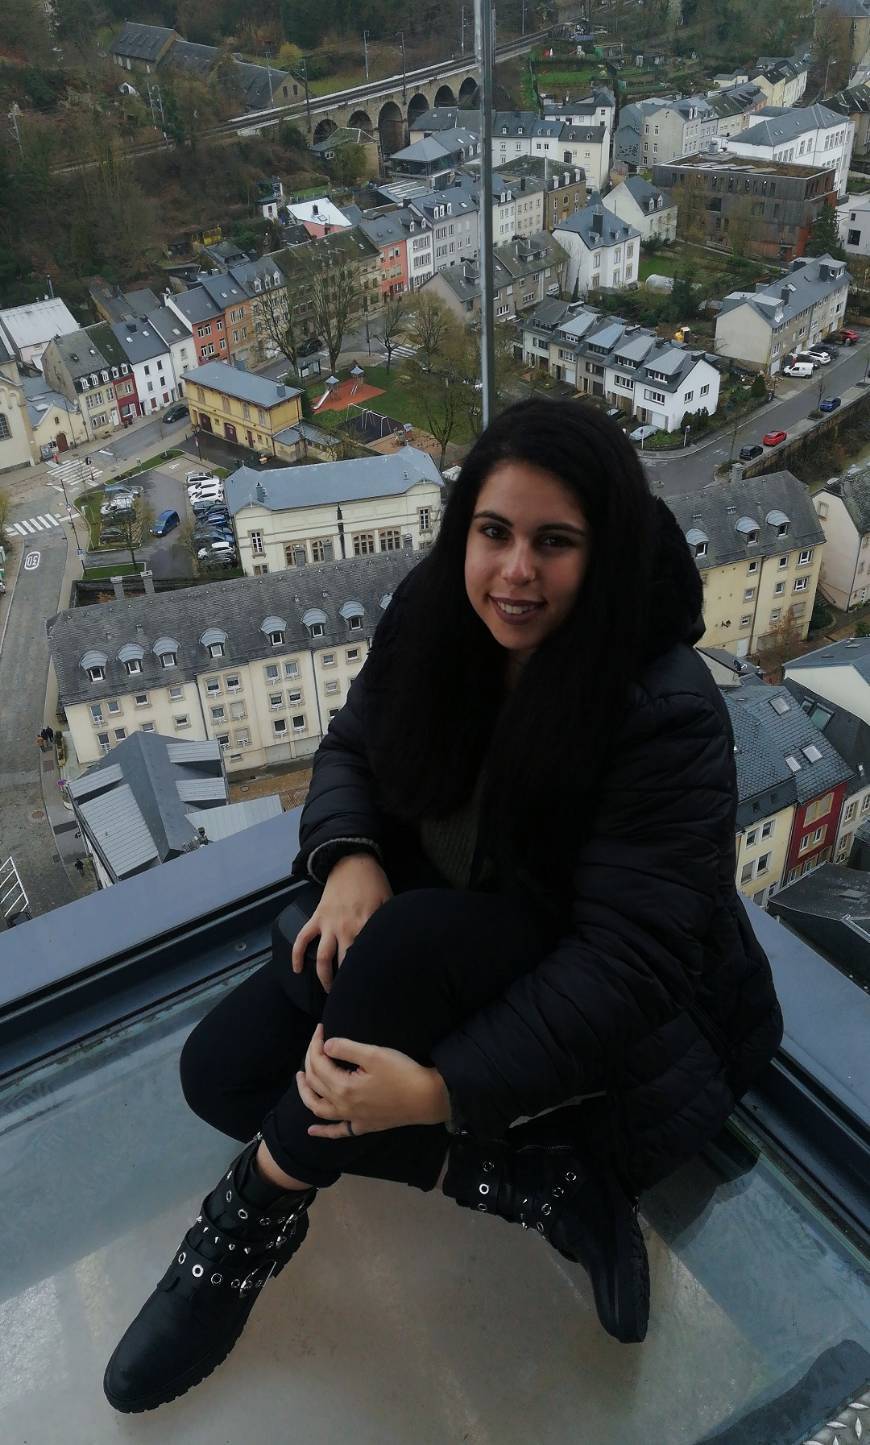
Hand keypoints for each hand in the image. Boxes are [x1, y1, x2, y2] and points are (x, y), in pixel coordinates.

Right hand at [291, 854, 392, 992]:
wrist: (351, 861)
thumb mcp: (389, 901)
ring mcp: (328, 924)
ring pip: (322, 958)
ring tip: (328, 992)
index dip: (369, 974)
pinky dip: (297, 955)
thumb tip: (397, 943)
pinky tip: (297, 970)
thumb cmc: (374, 882)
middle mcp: (345, 929)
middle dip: (347, 983)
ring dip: (323, 977)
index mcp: (365, 926)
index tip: (372, 989)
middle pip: (345, 964)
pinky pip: (303, 939)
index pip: (366, 957)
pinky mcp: (316, 918)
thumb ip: (390, 923)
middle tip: (351, 997)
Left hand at [297, 1024, 450, 1137]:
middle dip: (310, 1060)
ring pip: (318, 1108)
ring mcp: (351, 1118)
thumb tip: (325, 1046)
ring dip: (306, 1093)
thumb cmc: (402, 1073)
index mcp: (343, 1087)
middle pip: (315, 1082)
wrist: (426, 1099)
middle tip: (315, 1043)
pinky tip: (311, 1130)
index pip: (318, 1063)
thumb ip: (346, 1048)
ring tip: (301, 1078)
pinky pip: (337, 1132)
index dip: (315, 1044)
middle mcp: (342, 1106)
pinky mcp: (362, 1126)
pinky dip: (322, 1132)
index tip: (320, 1028)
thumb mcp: (374, 1054)